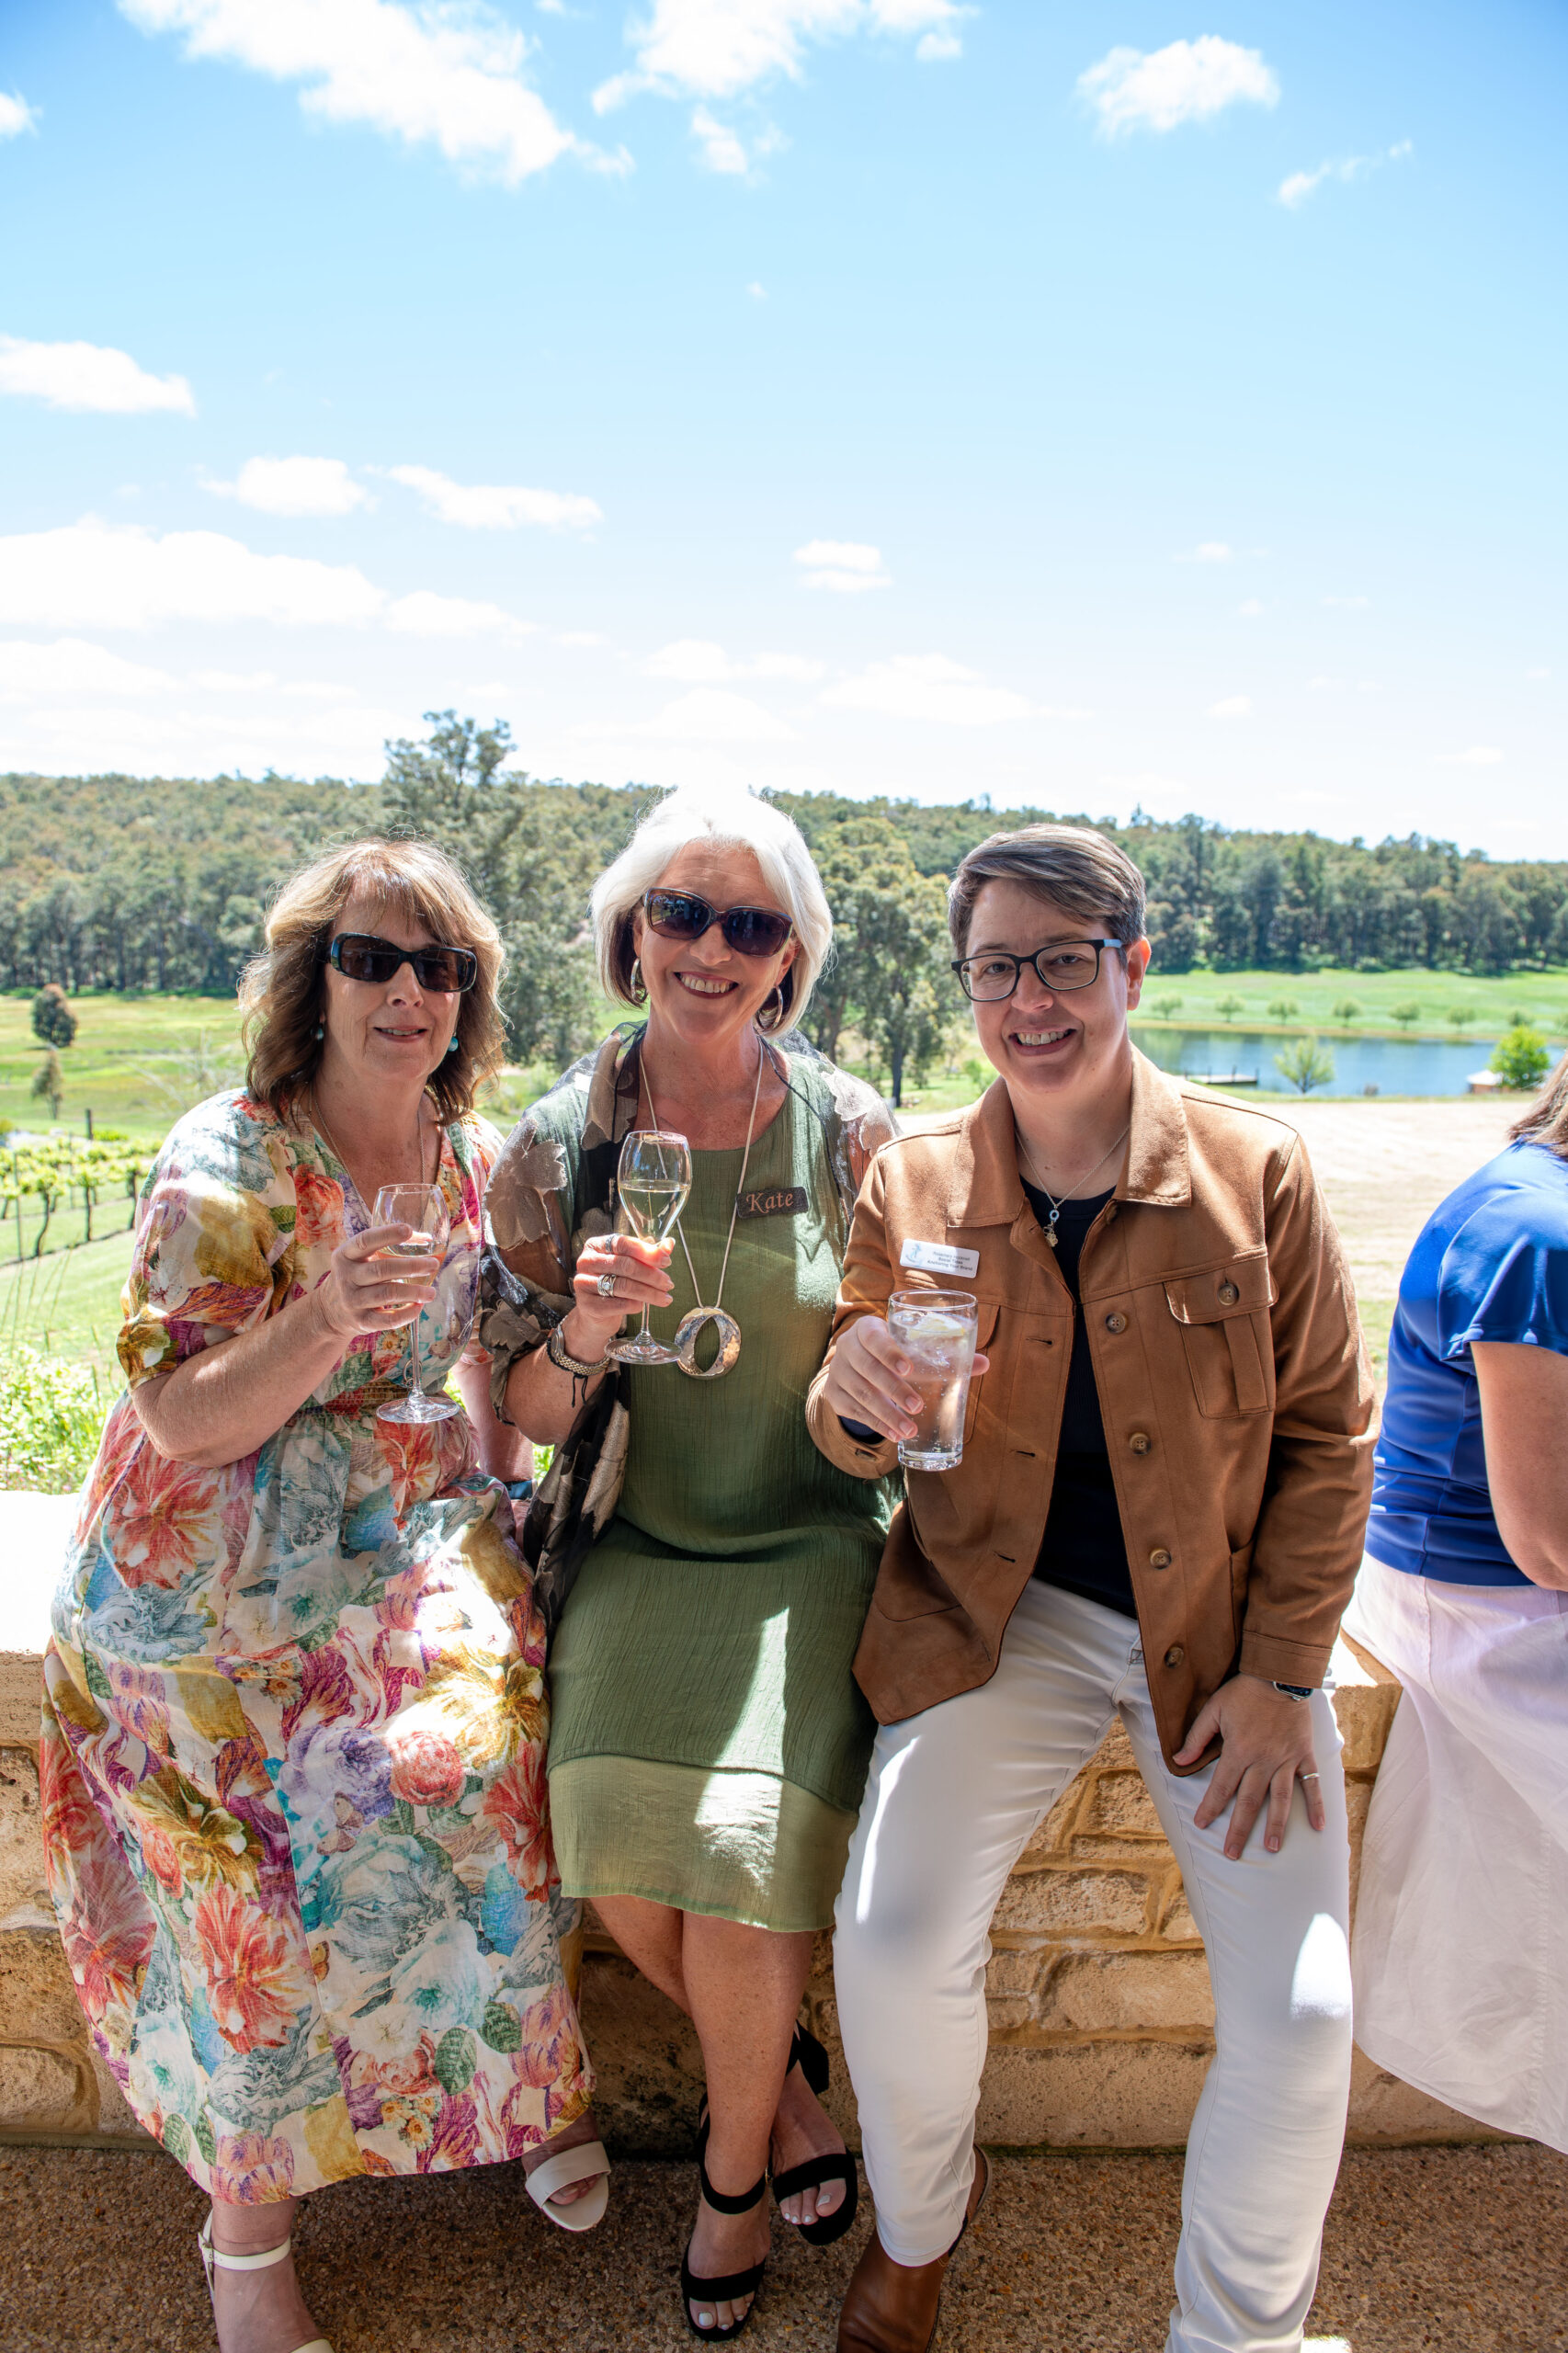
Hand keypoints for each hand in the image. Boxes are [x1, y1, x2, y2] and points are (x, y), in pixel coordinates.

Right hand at [317, 1223, 438, 1340]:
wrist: (330, 1312)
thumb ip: (386, 1247)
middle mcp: (346, 1277)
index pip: (365, 1241)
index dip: (387, 1234)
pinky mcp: (361, 1322)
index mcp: (345, 1255)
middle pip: (381, 1269)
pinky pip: (387, 1320)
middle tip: (433, 1265)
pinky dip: (406, 1314)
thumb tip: (426, 1238)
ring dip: (413, 1292)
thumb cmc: (355, 1276)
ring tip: (432, 1292)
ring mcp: (352, 1301)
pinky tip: (419, 1307)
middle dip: (411, 1266)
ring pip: (387, 1294)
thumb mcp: (359, 1258)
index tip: (408, 1230)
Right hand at [566, 1231, 674, 1357]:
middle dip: (651, 1275)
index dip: (647, 1252)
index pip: (623, 1244)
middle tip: (668, 1284)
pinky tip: (643, 1306)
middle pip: (625, 1265)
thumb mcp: (629, 1265)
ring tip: (664, 1298)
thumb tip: (669, 1244)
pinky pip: (619, 1304)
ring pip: (624, 1286)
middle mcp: (587, 1261)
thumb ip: (648, 1254)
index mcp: (596, 1245)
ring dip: (649, 1293)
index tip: (667, 1261)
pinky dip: (635, 1305)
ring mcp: (584, 1283)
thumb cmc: (612, 1283)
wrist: (594, 1313)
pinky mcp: (588, 1305)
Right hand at [820, 1313, 989, 1445]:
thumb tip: (984, 1363)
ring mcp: (837, 1372)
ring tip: (909, 1430)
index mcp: (867, 1329)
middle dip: (893, 1389)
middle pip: (867, 1369)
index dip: (889, 1352)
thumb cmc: (893, 1354)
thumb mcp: (911, 1349)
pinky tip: (894, 1435)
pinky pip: (853, 1411)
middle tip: (917, 1406)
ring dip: (886, 1414)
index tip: (909, 1369)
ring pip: (860, 1393)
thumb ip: (945, 1356)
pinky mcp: (834, 1395)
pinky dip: (875, 1424)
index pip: (873, 1337)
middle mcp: (847, 1347)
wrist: (853, 1365)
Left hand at [1175, 1673, 1324, 1859]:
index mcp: (1239, 1751)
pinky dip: (1317, 1806)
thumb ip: (1197, 1737)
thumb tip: (1179, 1759)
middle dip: (1239, 1829)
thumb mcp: (1214, 1709)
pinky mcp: (1304, 1755)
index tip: (1202, 1825)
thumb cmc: (1244, 1692)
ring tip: (1271, 1848)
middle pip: (1249, 1801)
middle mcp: (1263, 1761)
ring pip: (1280, 1799)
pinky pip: (1312, 1784)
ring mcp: (1287, 1760)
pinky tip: (1319, 1828)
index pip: (1222, 1786)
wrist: (1279, 1674)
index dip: (1210, 1807)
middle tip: (1232, 1853)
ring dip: (1275, 1825)